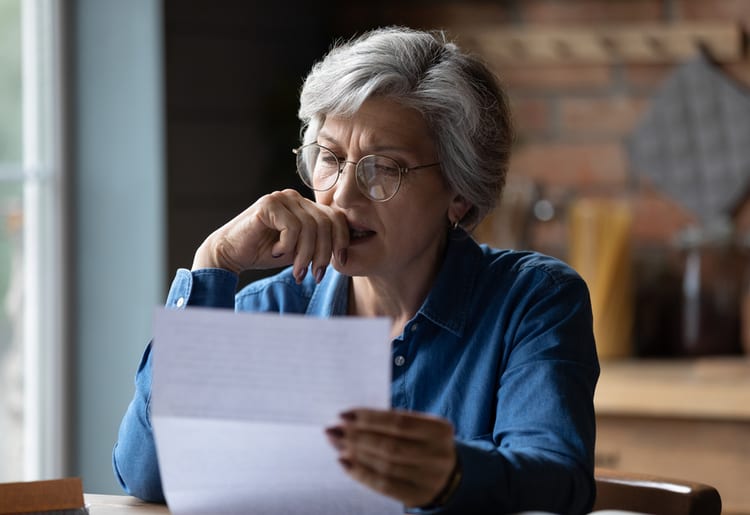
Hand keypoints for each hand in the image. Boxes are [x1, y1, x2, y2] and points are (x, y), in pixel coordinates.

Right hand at [191, 189, 348, 281]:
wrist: (230, 254)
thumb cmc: (265, 253)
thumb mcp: (300, 251)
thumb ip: (320, 246)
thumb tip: (346, 254)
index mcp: (306, 206)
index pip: (336, 217)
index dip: (342, 241)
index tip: (339, 263)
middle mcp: (295, 198)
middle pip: (326, 223)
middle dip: (323, 253)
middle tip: (314, 275)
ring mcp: (282, 198)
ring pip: (310, 227)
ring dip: (305, 255)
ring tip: (297, 271)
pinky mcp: (268, 204)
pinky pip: (292, 227)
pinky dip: (287, 246)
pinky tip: (276, 252)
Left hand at [325, 408, 456, 507]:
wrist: (448, 476)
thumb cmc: (423, 443)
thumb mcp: (419, 428)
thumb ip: (391, 423)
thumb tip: (348, 420)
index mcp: (440, 429)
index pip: (398, 421)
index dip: (368, 418)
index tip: (343, 414)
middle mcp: (438, 454)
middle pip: (390, 445)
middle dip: (357, 436)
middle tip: (332, 429)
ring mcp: (430, 478)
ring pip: (385, 466)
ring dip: (355, 454)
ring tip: (336, 444)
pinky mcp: (418, 495)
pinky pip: (384, 485)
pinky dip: (361, 473)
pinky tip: (344, 463)